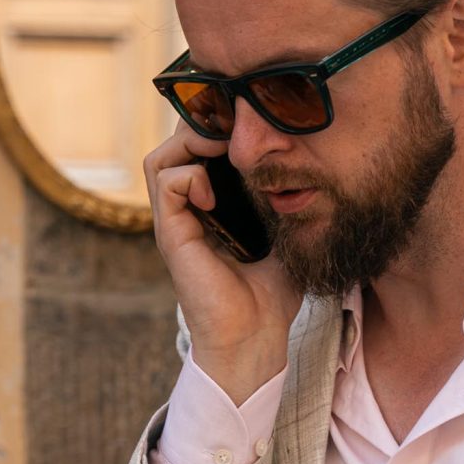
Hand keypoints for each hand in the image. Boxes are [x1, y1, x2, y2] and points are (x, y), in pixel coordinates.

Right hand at [143, 124, 299, 404]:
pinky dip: (190, 176)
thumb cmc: (272, 295)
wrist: (257, 337)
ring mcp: (175, 223)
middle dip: (202, 128)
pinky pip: (167, 183)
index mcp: (209, 209)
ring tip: (221, 152)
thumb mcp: (285, 234)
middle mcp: (186, 212)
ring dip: (190, 144)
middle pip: (174, 147)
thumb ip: (284, 200)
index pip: (196, 151)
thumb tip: (303, 164)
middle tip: (235, 131)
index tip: (247, 126)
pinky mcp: (172, 236)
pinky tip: (214, 193)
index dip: (216, 130)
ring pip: (160, 158)